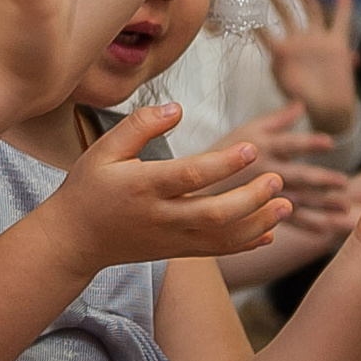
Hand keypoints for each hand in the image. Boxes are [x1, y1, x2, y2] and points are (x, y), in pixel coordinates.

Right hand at [44, 103, 290, 275]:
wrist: (75, 238)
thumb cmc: (89, 188)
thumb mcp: (103, 150)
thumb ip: (139, 126)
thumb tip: (178, 109)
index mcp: (141, 186)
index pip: (190, 176)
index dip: (224, 163)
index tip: (251, 149)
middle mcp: (159, 216)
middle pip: (214, 213)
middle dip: (252, 199)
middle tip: (278, 179)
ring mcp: (170, 238)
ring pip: (222, 238)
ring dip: (259, 223)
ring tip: (286, 204)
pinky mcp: (177, 251)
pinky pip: (218, 252)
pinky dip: (246, 244)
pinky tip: (269, 231)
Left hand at [261, 0, 358, 134]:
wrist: (327, 108)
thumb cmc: (303, 101)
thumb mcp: (288, 90)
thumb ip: (283, 76)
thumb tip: (277, 60)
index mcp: (281, 52)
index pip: (264, 32)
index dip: (255, 21)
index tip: (245, 6)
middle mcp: (298, 42)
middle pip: (286, 14)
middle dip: (277, 0)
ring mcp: (317, 40)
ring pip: (311, 12)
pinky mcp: (336, 43)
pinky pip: (342, 22)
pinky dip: (344, 7)